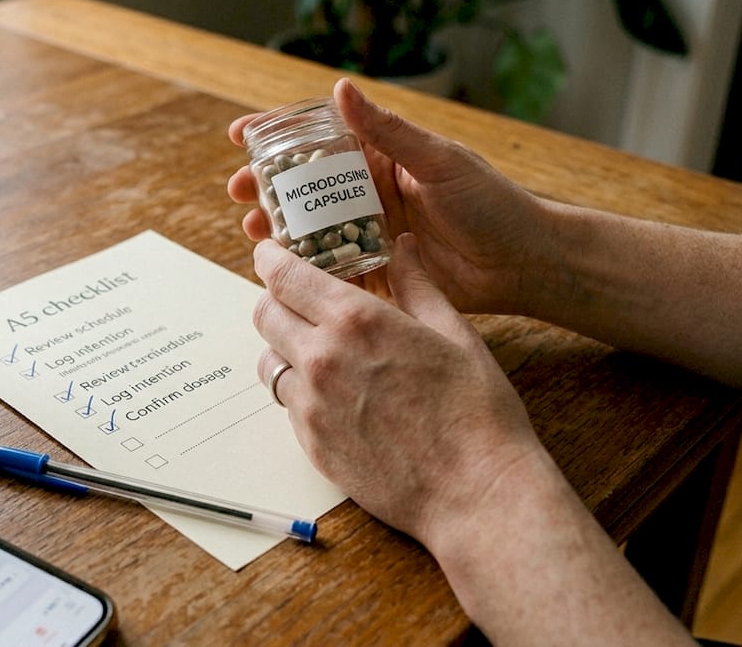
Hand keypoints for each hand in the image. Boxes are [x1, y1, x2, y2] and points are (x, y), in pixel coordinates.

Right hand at [229, 78, 552, 315]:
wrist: (525, 263)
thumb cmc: (493, 205)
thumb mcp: (439, 161)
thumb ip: (389, 132)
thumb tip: (341, 90)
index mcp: (383, 158)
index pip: (320, 139)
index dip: (277, 135)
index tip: (240, 135)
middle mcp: (370, 193)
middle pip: (304, 186)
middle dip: (264, 186)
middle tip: (236, 190)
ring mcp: (371, 232)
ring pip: (310, 227)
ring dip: (277, 227)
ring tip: (252, 228)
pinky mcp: (377, 270)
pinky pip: (332, 268)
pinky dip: (304, 268)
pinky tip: (281, 269)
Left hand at [253, 234, 544, 546]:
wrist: (475, 493)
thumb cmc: (477, 412)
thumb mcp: (454, 334)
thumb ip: (416, 285)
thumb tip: (400, 248)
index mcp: (357, 320)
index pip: (285, 276)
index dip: (272, 259)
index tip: (271, 253)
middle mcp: (322, 358)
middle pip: (265, 314)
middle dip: (276, 300)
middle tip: (298, 301)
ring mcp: (311, 405)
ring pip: (269, 361)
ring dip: (285, 348)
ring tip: (320, 351)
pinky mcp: (310, 443)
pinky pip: (287, 404)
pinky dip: (300, 391)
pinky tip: (336, 394)